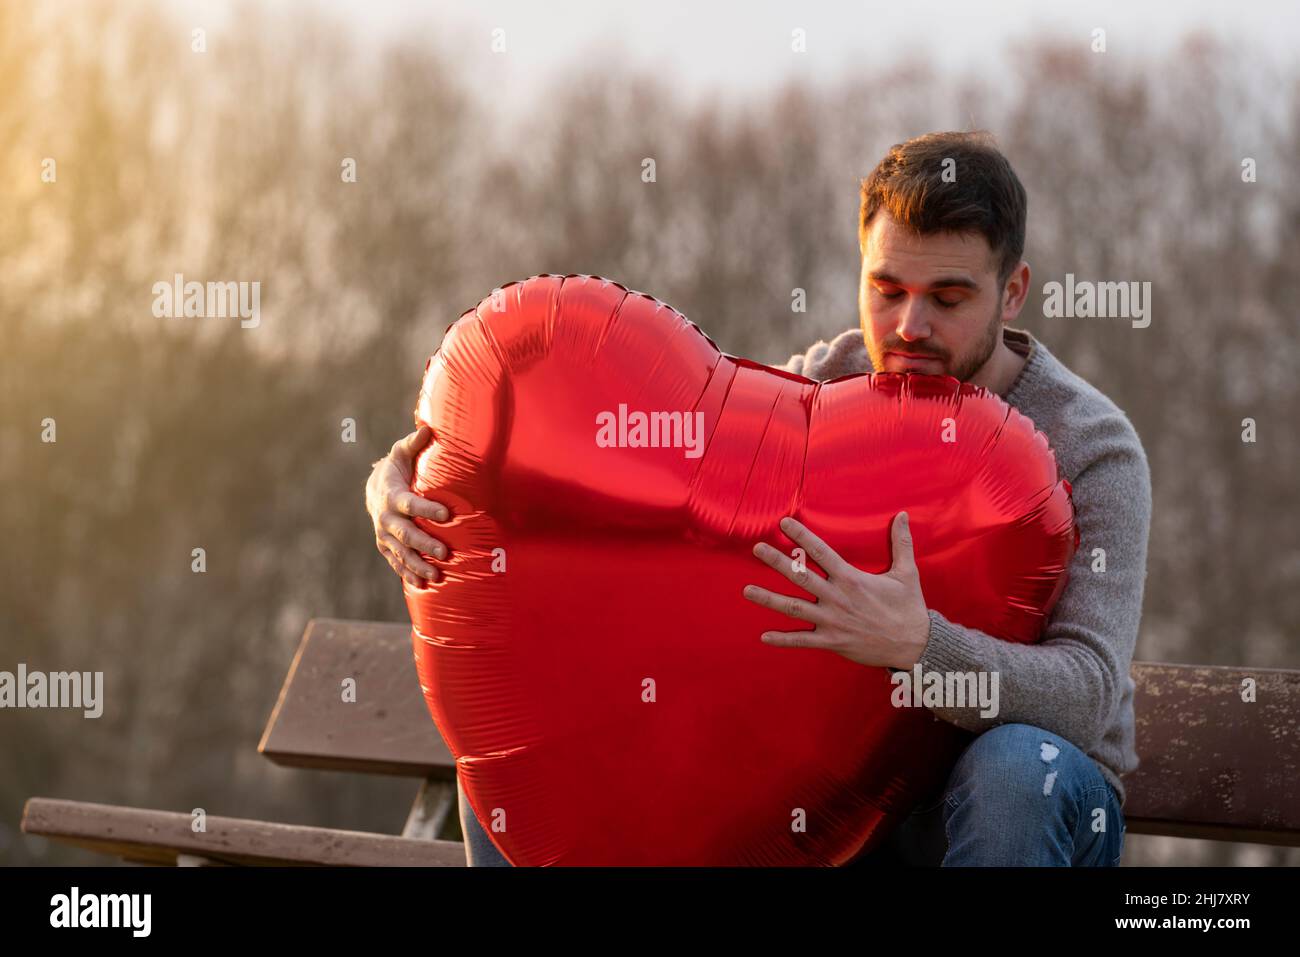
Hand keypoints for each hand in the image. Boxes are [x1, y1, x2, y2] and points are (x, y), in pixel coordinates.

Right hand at [366, 426, 449, 586]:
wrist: (374, 488)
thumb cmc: (397, 468)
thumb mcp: (402, 453)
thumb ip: (415, 443)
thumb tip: (429, 429)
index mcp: (392, 495)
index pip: (410, 504)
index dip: (427, 509)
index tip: (447, 514)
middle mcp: (385, 518)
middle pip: (405, 534)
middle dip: (424, 544)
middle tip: (445, 552)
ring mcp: (384, 535)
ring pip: (400, 553)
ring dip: (417, 565)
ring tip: (437, 576)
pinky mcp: (386, 546)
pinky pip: (396, 562)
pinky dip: (407, 574)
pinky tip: (422, 585)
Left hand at [742, 513, 930, 669]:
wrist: (914, 645)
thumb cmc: (909, 608)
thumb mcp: (907, 573)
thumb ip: (901, 543)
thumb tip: (902, 514)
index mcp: (851, 579)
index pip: (821, 553)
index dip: (801, 536)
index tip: (784, 523)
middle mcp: (837, 598)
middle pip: (800, 577)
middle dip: (776, 561)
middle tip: (756, 548)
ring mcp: (832, 621)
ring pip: (793, 608)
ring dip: (768, 599)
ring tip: (746, 590)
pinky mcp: (832, 642)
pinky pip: (802, 641)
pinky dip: (783, 640)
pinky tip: (763, 636)